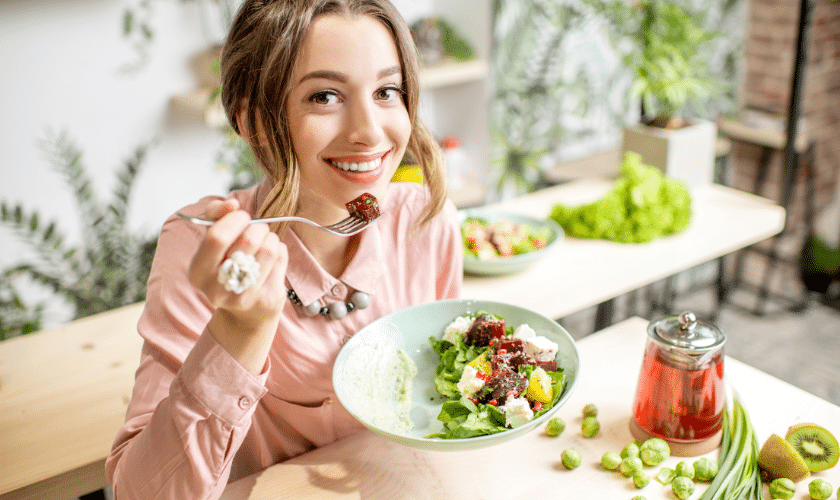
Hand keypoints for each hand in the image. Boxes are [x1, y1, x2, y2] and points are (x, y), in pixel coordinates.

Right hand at [187, 198, 287, 372]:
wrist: (245, 313)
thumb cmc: (228, 265)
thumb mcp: (213, 241)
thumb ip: (216, 215)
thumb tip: (231, 204)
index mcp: (198, 273)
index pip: (217, 237)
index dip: (234, 220)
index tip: (241, 215)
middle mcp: (218, 289)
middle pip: (248, 240)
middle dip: (257, 227)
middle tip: (257, 229)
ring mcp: (244, 297)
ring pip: (269, 248)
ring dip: (270, 238)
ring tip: (265, 242)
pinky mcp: (267, 298)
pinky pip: (281, 258)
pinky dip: (279, 250)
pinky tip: (271, 257)